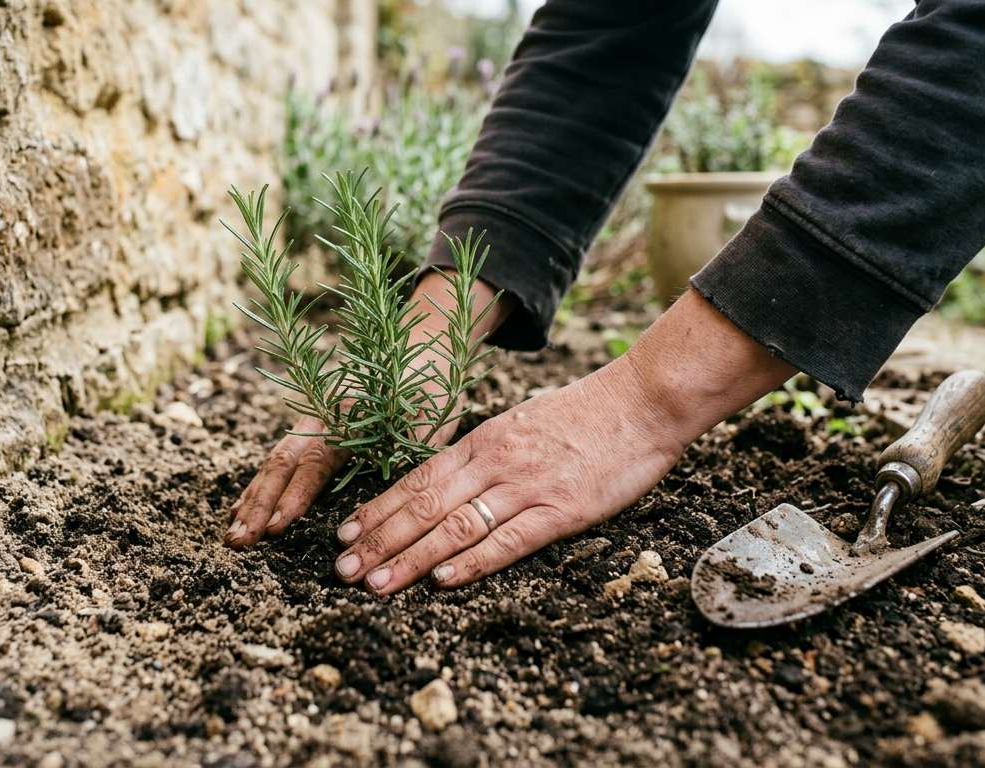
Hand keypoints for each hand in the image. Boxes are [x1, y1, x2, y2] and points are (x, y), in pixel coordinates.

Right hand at [225, 272, 510, 546]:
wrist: (427, 347)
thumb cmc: (431, 389)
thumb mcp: (426, 425)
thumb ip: (400, 458)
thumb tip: (381, 505)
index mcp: (347, 416)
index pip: (312, 463)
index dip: (293, 497)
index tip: (274, 528)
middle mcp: (322, 416)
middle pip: (281, 463)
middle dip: (258, 504)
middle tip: (236, 541)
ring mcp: (314, 419)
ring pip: (276, 460)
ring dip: (253, 498)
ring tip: (233, 533)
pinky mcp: (316, 425)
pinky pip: (282, 457)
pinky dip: (263, 484)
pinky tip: (246, 505)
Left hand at [332, 290, 796, 592]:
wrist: (642, 401)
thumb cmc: (584, 413)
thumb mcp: (521, 423)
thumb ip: (485, 453)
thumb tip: (449, 481)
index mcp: (483, 441)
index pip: (417, 479)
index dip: (379, 508)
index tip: (346, 532)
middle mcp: (495, 462)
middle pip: (423, 505)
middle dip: (379, 539)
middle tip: (342, 569)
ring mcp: (527, 486)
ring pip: (455, 526)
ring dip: (411, 558)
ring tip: (376, 583)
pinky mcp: (562, 510)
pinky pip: (509, 540)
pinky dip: (472, 561)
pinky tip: (443, 580)